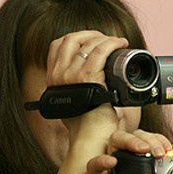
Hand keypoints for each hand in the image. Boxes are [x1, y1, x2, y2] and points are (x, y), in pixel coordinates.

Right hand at [45, 30, 130, 145]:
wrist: (92, 138)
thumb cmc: (88, 123)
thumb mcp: (74, 102)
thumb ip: (73, 88)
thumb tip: (84, 77)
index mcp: (52, 80)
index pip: (56, 46)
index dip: (75, 38)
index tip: (90, 40)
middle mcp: (57, 76)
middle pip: (71, 39)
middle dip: (90, 34)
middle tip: (105, 40)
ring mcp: (70, 76)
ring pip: (88, 43)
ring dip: (104, 38)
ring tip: (116, 42)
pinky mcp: (87, 77)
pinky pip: (100, 51)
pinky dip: (111, 43)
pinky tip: (120, 43)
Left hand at [86, 129, 172, 173]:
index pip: (95, 167)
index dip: (100, 162)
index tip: (112, 162)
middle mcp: (116, 163)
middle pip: (116, 141)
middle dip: (130, 142)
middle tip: (145, 150)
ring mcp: (129, 153)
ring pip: (133, 135)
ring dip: (148, 140)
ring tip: (160, 152)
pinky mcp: (144, 148)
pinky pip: (149, 136)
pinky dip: (159, 139)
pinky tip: (167, 148)